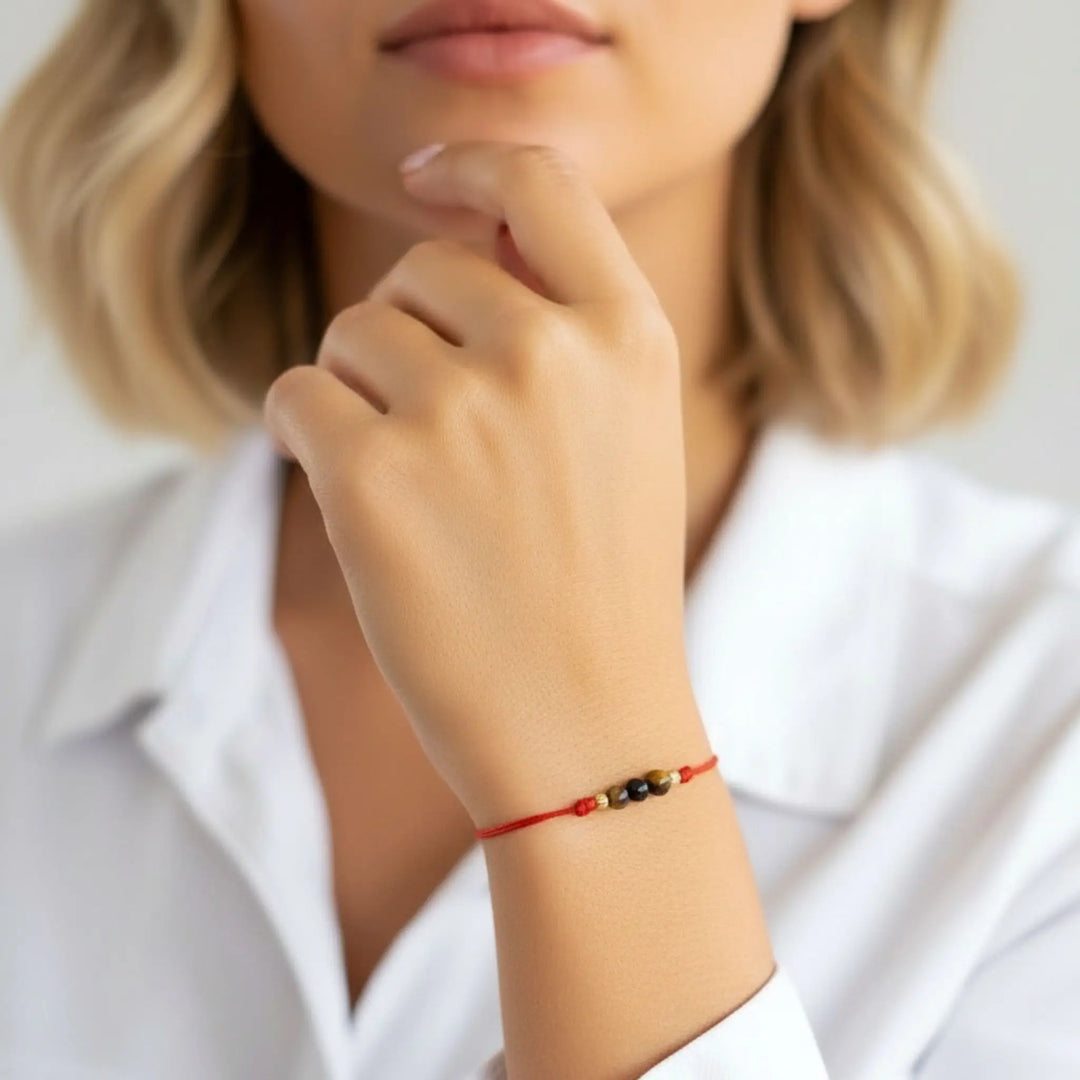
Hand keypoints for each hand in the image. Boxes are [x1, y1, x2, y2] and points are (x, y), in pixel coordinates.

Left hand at [263, 141, 706, 827]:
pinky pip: (295, 396)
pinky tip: (359, 502)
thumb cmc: (602, 584)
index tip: (427, 176)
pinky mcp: (374, 477)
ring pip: (350, 335)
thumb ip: (563, 326)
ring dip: (359, 396)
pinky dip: (307, 437)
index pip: (541, 182)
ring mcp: (461, 412)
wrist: (588, 725)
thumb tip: (451, 241)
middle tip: (438, 434)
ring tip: (418, 487)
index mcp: (628, 336)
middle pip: (417, 270)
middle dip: (408, 334)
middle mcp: (549, 353)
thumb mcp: (629, 432)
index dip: (472, 162)